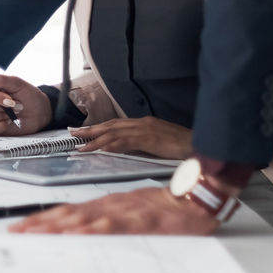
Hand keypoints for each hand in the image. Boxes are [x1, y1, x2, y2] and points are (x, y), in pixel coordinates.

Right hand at [0, 74, 51, 135]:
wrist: (39, 111)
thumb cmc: (27, 95)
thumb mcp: (17, 83)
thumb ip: (1, 79)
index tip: (10, 99)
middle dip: (3, 107)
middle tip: (16, 105)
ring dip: (2, 116)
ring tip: (13, 113)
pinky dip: (1, 126)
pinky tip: (8, 121)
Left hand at [9, 186, 220, 235]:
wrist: (195, 197)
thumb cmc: (165, 209)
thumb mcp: (132, 214)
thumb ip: (112, 223)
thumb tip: (86, 233)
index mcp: (106, 206)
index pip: (68, 212)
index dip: (44, 219)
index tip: (23, 226)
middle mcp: (108, 206)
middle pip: (67, 214)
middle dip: (40, 223)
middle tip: (16, 231)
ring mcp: (121, 211)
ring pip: (81, 219)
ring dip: (55, 226)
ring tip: (33, 232)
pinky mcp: (137, 220)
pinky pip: (109, 225)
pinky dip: (89, 230)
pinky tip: (74, 234)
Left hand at [70, 116, 192, 158]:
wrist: (199, 145)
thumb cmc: (182, 145)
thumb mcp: (159, 142)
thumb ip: (144, 142)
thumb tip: (129, 148)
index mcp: (144, 122)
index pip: (116, 123)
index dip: (99, 126)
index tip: (84, 130)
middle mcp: (141, 123)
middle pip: (110, 125)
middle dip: (91, 129)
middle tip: (74, 133)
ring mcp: (144, 129)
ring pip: (113, 133)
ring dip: (95, 139)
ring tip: (80, 144)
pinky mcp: (148, 138)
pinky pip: (124, 142)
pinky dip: (110, 145)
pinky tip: (100, 149)